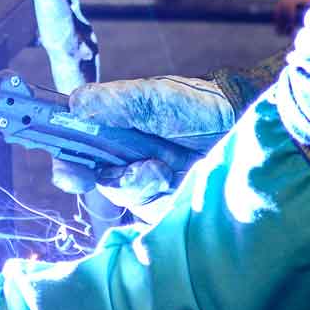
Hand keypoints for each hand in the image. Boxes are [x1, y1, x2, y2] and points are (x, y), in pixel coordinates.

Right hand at [53, 74, 237, 218]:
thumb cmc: (197, 105)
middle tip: (122, 170)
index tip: (71, 173)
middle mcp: (125, 159)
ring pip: (123, 196)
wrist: (241, 123)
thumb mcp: (154, 96)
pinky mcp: (167, 206)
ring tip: (163, 166)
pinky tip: (176, 182)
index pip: (77, 153)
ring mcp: (146, 185)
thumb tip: (74, 102)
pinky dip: (161, 199)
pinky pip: (151, 212)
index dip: (67, 166)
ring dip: (138, 183)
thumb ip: (115, 101)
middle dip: (105, 177)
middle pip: (94, 180)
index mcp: (113, 132)